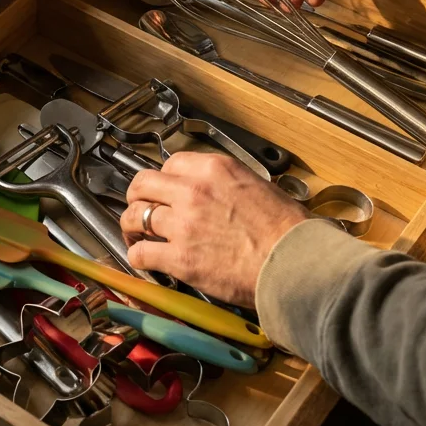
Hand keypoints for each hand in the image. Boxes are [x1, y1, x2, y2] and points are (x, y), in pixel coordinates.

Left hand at [119, 153, 310, 306]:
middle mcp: (192, 190)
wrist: (294, 262)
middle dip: (137, 196)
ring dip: (131, 227)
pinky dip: (138, 258)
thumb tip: (216, 194)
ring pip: (134, 216)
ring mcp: (183, 224)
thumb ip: (226, 185)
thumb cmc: (288, 231)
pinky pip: (140, 253)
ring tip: (136, 235)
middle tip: (140, 208)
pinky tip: (145, 261)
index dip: (164, 179)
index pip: (171, 163)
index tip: (164, 190)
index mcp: (214, 169)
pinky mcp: (179, 258)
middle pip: (142, 184)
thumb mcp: (258, 187)